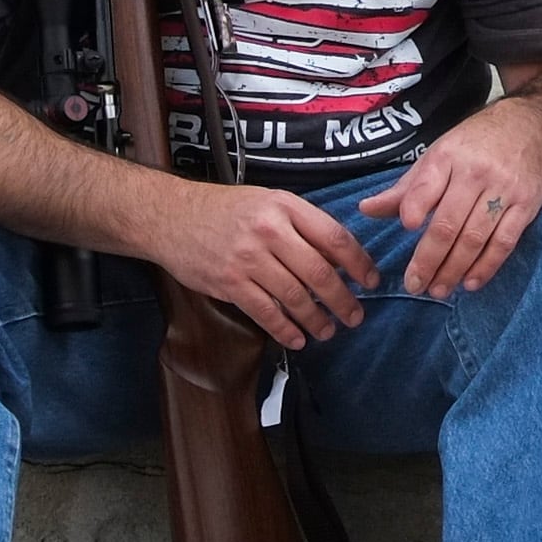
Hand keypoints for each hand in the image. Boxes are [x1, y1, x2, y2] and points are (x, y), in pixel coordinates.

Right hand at [145, 177, 376, 349]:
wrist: (171, 216)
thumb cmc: (226, 209)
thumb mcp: (268, 202)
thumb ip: (303, 225)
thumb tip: (340, 257)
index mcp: (285, 207)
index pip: (334, 237)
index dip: (359, 263)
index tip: (371, 280)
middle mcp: (269, 231)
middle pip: (319, 272)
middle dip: (343, 299)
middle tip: (355, 316)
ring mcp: (247, 258)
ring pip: (295, 296)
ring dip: (317, 319)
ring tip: (328, 330)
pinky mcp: (229, 283)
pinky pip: (265, 312)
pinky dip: (285, 329)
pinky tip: (297, 338)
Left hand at [357, 95, 541, 298]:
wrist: (530, 126)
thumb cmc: (474, 145)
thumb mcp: (437, 155)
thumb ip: (406, 188)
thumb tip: (366, 209)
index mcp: (448, 157)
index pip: (427, 185)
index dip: (416, 206)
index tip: (406, 229)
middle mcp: (475, 173)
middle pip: (449, 223)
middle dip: (429, 259)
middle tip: (415, 285)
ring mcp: (504, 190)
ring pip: (475, 237)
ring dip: (454, 269)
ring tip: (438, 290)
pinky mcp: (527, 205)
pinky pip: (505, 242)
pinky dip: (487, 266)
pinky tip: (470, 283)